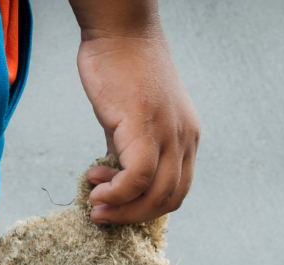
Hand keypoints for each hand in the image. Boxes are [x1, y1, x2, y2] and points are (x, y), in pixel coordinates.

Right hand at [76, 30, 199, 224]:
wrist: (119, 30)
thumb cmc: (121, 69)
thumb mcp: (131, 119)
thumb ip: (127, 150)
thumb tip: (114, 179)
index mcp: (187, 138)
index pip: (177, 190)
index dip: (147, 206)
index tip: (117, 204)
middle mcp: (184, 139)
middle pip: (170, 199)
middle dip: (134, 215)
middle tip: (102, 213)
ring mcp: (169, 134)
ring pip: (156, 194)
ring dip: (123, 209)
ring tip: (96, 205)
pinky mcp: (146, 127)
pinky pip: (138, 177)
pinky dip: (117, 193)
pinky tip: (97, 190)